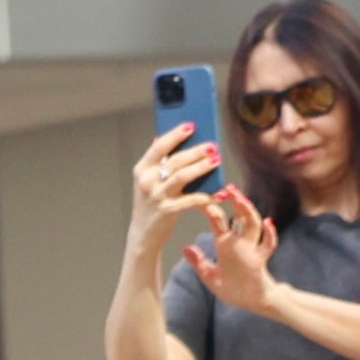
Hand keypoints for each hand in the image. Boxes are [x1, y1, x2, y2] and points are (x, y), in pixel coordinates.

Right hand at [125, 122, 221, 254]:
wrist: (144, 233)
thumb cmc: (151, 203)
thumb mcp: (148, 181)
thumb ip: (158, 162)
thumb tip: (165, 137)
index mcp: (141, 170)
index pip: (159, 147)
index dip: (175, 135)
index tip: (191, 125)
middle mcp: (147, 181)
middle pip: (175, 161)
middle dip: (196, 151)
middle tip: (213, 146)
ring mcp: (156, 196)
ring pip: (183, 177)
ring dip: (202, 167)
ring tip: (217, 160)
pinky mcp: (167, 210)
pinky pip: (191, 200)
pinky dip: (206, 195)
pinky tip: (218, 192)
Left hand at [189, 191, 279, 316]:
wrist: (250, 303)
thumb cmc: (232, 289)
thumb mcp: (209, 275)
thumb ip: (199, 262)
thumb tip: (186, 247)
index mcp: (226, 244)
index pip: (218, 220)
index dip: (211, 207)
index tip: (201, 194)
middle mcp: (239, 243)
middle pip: (239, 216)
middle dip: (235, 201)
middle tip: (227, 187)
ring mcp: (251, 249)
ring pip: (253, 225)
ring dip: (248, 211)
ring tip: (240, 198)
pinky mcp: (260, 260)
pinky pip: (267, 245)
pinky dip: (269, 234)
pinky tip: (268, 223)